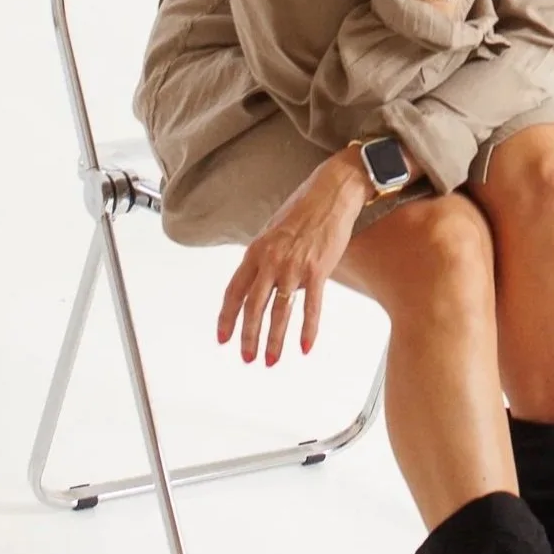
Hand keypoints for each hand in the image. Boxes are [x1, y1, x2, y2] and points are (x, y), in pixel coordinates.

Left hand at [217, 150, 368, 366]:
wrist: (331, 193)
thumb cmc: (303, 209)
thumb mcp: (272, 231)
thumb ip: (264, 258)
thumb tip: (263, 283)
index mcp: (255, 251)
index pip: (234, 292)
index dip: (227, 318)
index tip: (223, 338)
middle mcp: (271, 260)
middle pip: (253, 307)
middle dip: (248, 337)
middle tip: (246, 358)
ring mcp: (294, 266)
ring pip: (279, 312)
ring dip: (274, 340)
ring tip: (270, 360)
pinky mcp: (318, 269)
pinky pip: (311, 306)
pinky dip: (308, 329)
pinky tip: (304, 347)